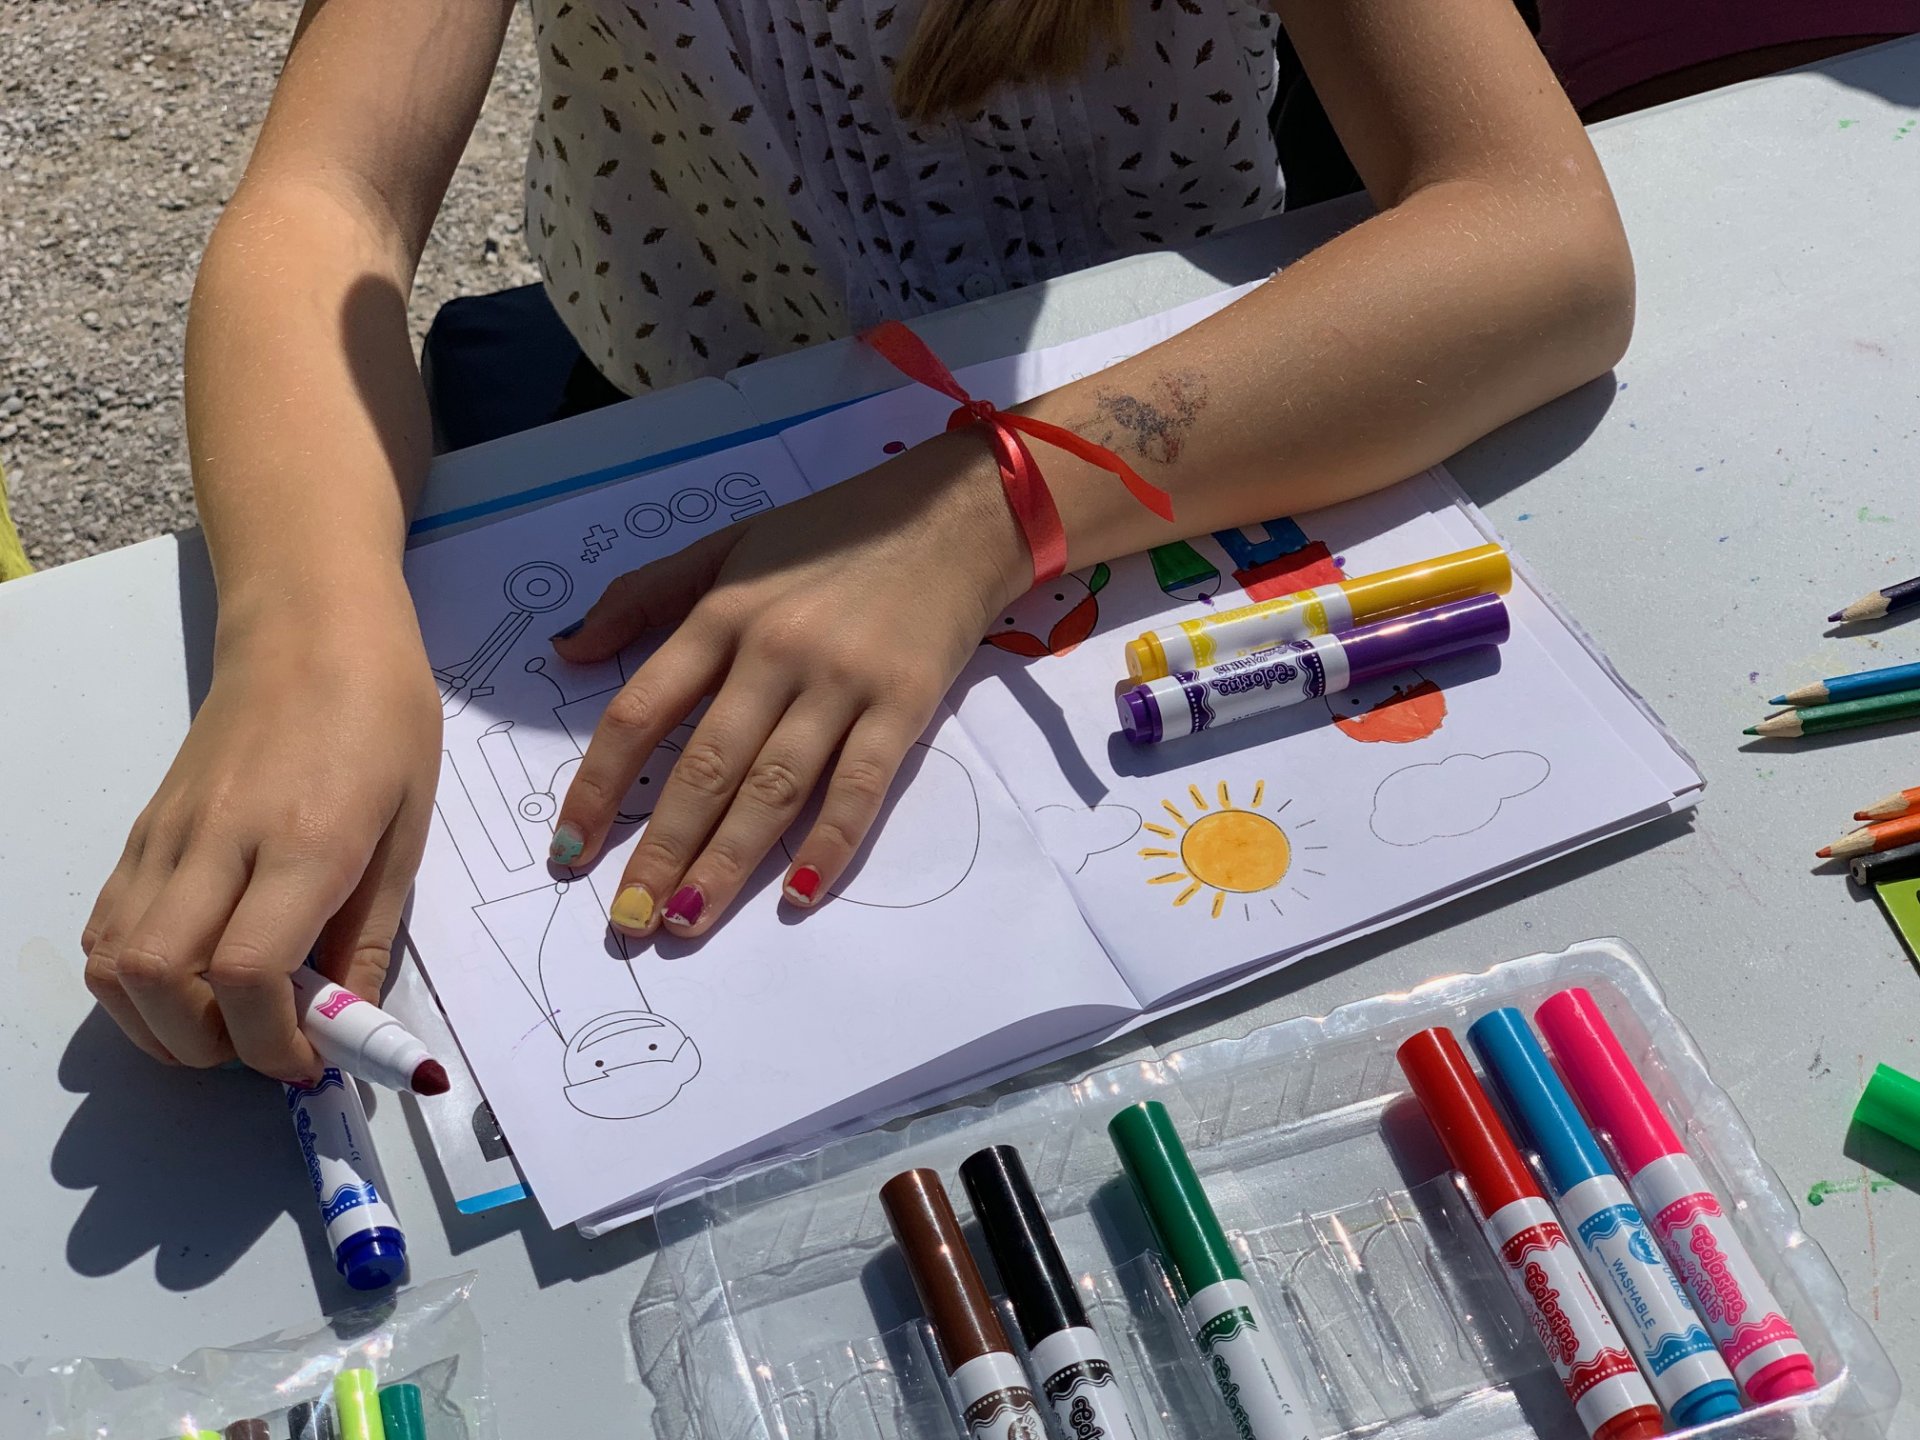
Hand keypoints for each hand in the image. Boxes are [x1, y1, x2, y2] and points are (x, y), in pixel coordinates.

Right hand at [82, 583, 442, 1080]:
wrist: (311, 624)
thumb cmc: (384, 715)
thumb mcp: (411, 826)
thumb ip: (372, 933)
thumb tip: (348, 1025)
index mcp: (305, 839)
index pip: (247, 974)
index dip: (271, 1043)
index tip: (312, 1061)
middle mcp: (219, 840)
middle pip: (156, 980)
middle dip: (206, 1047)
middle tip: (267, 1044)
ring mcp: (167, 834)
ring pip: (113, 961)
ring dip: (159, 1022)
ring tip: (228, 1021)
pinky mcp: (143, 829)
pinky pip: (107, 924)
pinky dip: (133, 977)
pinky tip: (190, 978)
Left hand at [549, 429, 1026, 936]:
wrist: (951, 517)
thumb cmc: (832, 536)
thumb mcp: (727, 546)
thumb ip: (645, 596)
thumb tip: (567, 650)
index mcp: (721, 614)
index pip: (640, 712)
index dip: (597, 787)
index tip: (568, 852)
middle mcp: (773, 651)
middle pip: (704, 767)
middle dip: (660, 851)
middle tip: (627, 922)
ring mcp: (840, 681)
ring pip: (773, 788)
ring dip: (728, 862)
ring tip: (687, 920)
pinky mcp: (904, 704)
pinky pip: (860, 786)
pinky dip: (830, 844)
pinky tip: (799, 896)